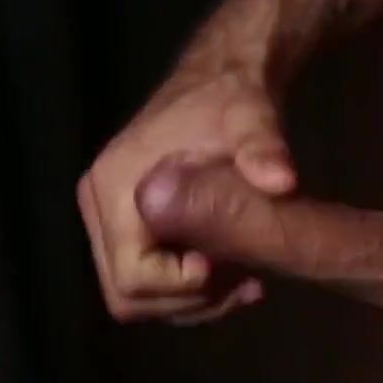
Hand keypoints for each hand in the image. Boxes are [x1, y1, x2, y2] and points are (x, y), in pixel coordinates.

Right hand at [76, 72, 295, 324]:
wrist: (222, 81)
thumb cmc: (232, 100)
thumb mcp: (252, 120)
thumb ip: (263, 149)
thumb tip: (281, 180)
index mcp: (115, 189)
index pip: (132, 275)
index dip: (179, 287)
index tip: (228, 270)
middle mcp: (101, 208)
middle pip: (128, 295)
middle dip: (188, 302)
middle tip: (246, 286)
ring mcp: (111, 219)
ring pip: (138, 295)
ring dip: (192, 302)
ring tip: (247, 283)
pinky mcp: (130, 225)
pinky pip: (149, 278)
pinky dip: (189, 290)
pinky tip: (236, 274)